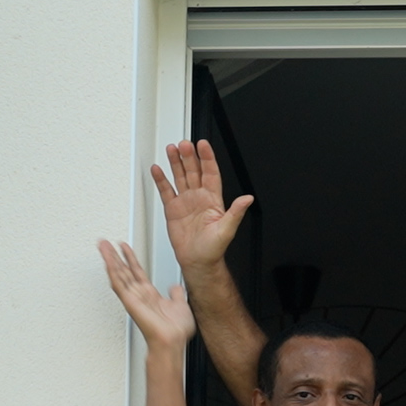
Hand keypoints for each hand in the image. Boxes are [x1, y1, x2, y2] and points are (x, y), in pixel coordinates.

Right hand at [98, 240, 194, 354]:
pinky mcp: (130, 302)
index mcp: (150, 294)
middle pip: (123, 270)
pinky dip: (112, 272)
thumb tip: (175, 287)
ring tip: (102, 245)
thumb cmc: (176, 330)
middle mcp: (139, 295)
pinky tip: (107, 261)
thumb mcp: (180, 305)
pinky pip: (119, 284)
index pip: (137, 271)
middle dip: (114, 255)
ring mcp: (133, 298)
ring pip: (118, 274)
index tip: (124, 247)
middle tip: (105, 242)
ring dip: (110, 259)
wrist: (173, 341)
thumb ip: (176, 294)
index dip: (130, 258)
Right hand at [152, 140, 253, 273]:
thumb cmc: (213, 249)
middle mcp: (200, 198)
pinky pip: (166, 191)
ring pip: (180, 176)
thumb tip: (247, 199)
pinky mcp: (173, 209)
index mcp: (213, 200)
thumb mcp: (227, 230)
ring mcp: (186, 202)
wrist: (198, 261)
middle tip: (184, 144)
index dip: (207, 158)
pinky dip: (161, 180)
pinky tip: (157, 169)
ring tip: (171, 149)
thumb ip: (236, 212)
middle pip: (194, 171)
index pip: (211, 173)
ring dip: (176, 163)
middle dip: (189, 157)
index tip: (203, 145)